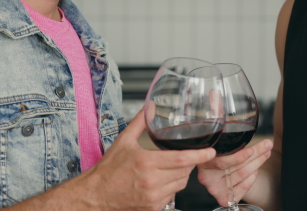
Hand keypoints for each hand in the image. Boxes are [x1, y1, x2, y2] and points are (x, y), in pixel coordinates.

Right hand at [82, 109, 216, 209]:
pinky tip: (161, 181)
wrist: (96, 195)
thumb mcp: (123, 141)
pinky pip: (172, 196)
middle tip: (183, 157)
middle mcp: (151, 181)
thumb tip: (150, 106)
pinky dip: (171, 188)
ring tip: (170, 168)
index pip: (182, 160)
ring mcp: (153, 197)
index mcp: (146, 163)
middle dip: (188, 163)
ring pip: (180, 185)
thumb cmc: (108, 170)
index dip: (199, 155)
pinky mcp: (153, 208)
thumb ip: (140, 122)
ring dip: (181, 176)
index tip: (210, 152)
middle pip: (184, 172)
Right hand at [197, 139, 272, 206]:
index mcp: (202, 161)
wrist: (216, 176)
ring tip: (266, 153)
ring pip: (242, 174)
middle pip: (236, 167)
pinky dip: (252, 177)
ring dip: (258, 163)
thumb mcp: (219, 148)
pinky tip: (256, 169)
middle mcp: (206, 177)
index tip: (251, 151)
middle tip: (267, 145)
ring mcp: (214, 189)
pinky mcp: (223, 198)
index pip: (222, 162)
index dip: (238, 157)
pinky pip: (243, 186)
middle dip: (255, 154)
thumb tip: (248, 130)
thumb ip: (228, 142)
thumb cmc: (220, 157)